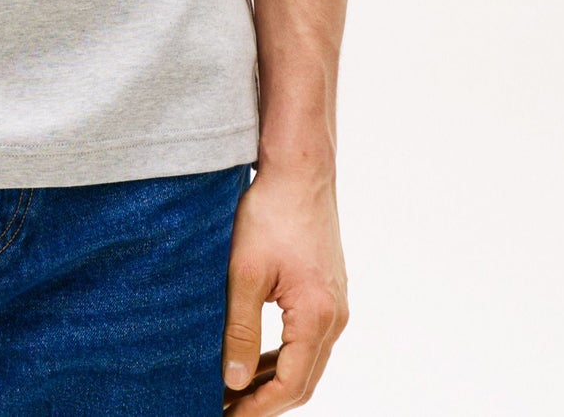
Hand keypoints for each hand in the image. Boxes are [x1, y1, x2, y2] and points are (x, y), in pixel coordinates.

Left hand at [219, 167, 348, 411]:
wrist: (299, 171)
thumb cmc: (271, 213)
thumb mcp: (245, 273)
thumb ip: (241, 331)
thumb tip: (235, 382)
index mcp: (318, 316)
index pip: (291, 385)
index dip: (258, 408)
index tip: (227, 416)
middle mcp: (335, 317)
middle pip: (304, 381)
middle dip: (266, 401)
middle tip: (228, 409)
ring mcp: (336, 305)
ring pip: (308, 362)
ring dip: (275, 380)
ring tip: (236, 389)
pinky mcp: (328, 292)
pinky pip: (309, 339)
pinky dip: (285, 356)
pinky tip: (257, 356)